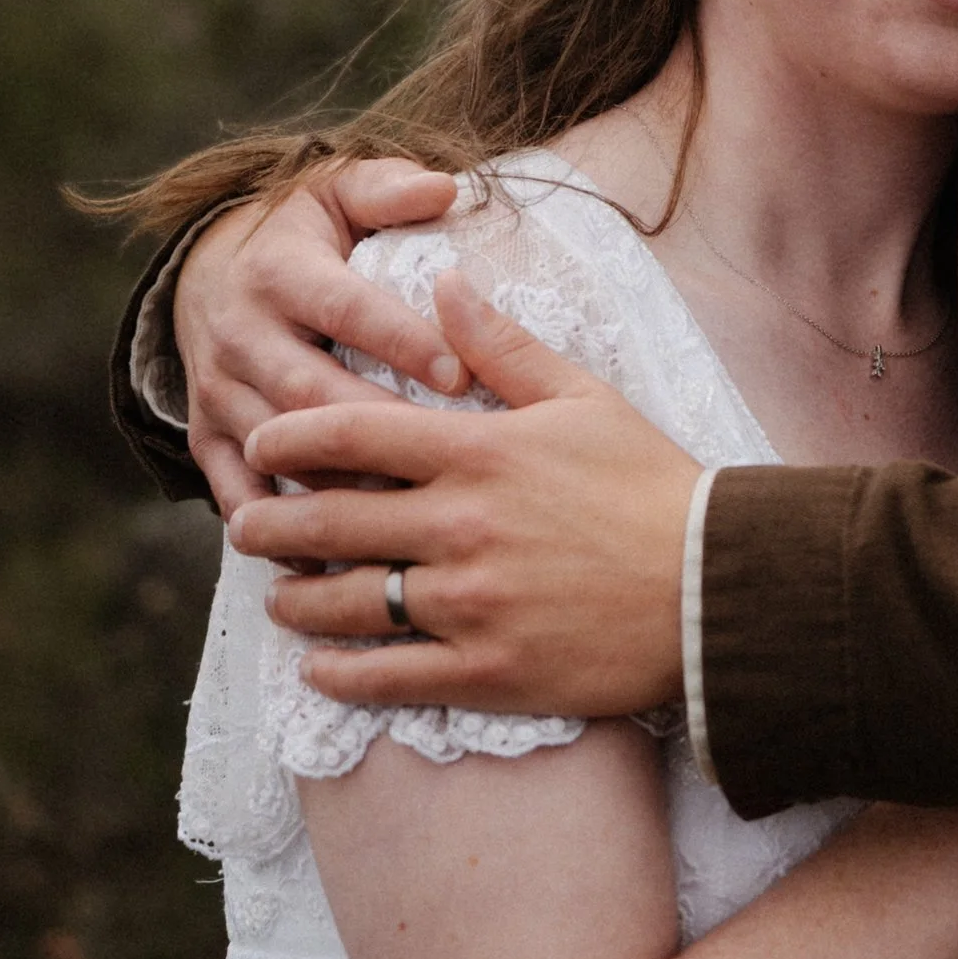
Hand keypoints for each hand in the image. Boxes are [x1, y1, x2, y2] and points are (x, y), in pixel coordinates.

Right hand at [174, 157, 461, 517]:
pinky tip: (334, 567)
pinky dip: (279, 532)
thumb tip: (444, 188)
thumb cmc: (302, 231)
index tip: (461, 375)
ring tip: (406, 525)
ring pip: (278, 450)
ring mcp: (219, 391)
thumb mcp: (336, 189)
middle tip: (447, 466)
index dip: (401, 341)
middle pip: (309, 392)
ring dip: (337, 489)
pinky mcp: (206, 436)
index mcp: (280, 272)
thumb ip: (388, 188)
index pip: (346, 309)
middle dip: (376, 431)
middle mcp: (240, 334)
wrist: (207, 268)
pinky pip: (238, 493)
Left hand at [234, 273, 695, 718]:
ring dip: (295, 599)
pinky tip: (319, 668)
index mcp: (479, 452)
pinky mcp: (486, 670)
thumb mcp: (583, 397)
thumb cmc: (652, 483)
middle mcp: (460, 526)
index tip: (260, 444)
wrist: (714, 584)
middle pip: (330, 521)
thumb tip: (444, 282)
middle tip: (243, 526)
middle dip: (270, 524)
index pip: (352, 434)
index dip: (290, 438)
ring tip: (277, 596)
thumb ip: (501, 345)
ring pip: (346, 603)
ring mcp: (469, 604)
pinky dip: (339, 673)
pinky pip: (387, 677)